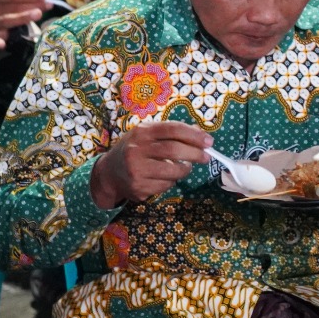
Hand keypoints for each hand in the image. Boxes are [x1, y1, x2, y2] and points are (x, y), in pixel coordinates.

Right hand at [90, 121, 212, 208]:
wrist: (109, 173)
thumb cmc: (136, 149)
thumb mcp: (148, 135)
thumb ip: (171, 132)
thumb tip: (200, 135)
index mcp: (142, 132)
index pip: (172, 130)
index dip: (194, 135)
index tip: (209, 141)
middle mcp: (136, 150)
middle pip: (173, 150)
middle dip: (195, 153)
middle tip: (206, 157)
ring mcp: (136, 170)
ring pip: (172, 171)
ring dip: (186, 170)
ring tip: (187, 167)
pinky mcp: (138, 188)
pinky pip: (165, 185)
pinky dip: (172, 181)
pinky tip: (167, 176)